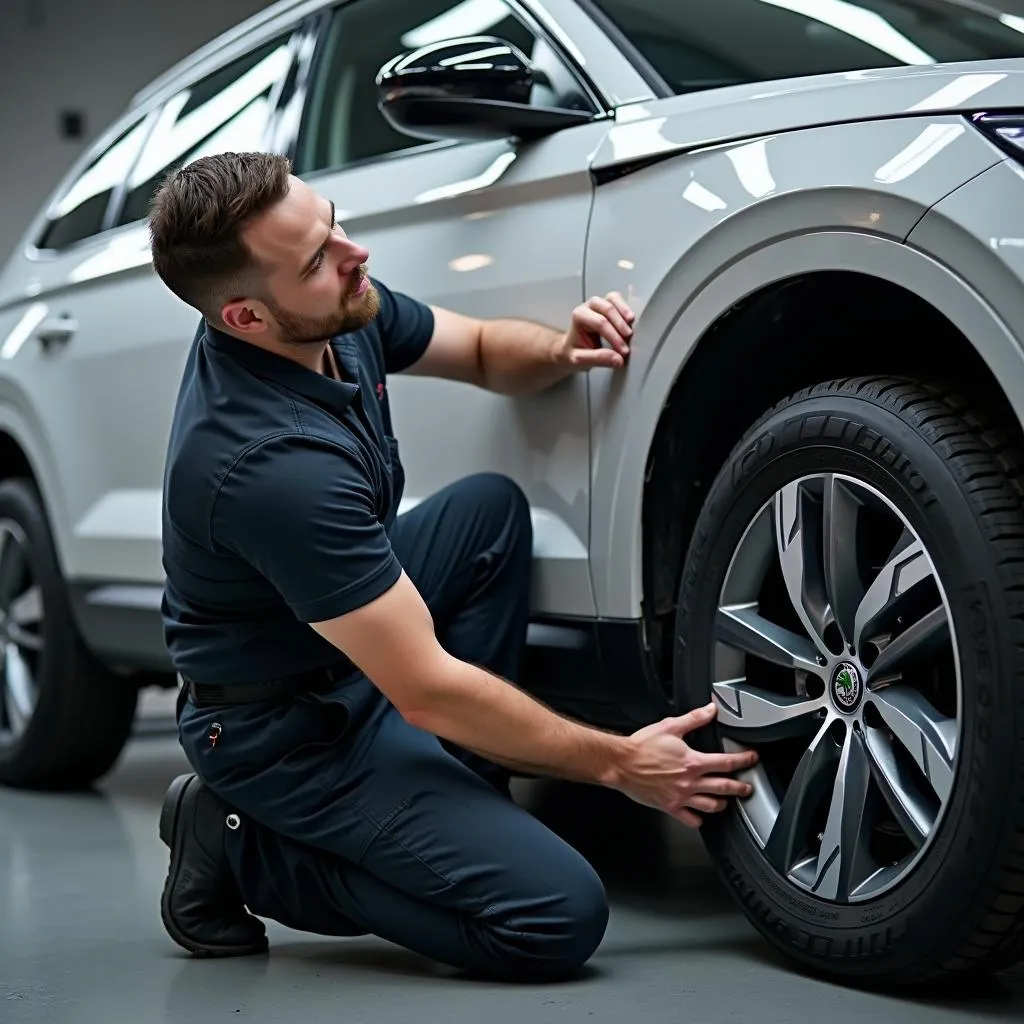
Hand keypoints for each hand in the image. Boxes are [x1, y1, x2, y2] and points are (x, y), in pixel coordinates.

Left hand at [557, 291, 634, 369]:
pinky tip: (630, 320)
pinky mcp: (606, 304)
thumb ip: (598, 359)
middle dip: (620, 324)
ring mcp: (598, 303)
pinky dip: (624, 307)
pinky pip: (617, 299)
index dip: (614, 337)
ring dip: (624, 311)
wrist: (572, 347)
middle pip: (607, 308)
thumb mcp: (580, 360)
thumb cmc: (575, 351)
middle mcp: (587, 306)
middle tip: (628, 339)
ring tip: (631, 325)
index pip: (600, 323)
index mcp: (579, 316)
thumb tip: (618, 360)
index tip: (623, 351)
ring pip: (612, 298)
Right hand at [613, 702, 757, 828]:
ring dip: (722, 804)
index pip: (726, 763)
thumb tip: (711, 710)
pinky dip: (698, 819)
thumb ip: (693, 719)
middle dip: (740, 788)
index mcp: (692, 762)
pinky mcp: (670, 806)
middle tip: (747, 788)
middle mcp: (690, 781)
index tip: (751, 759)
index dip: (744, 760)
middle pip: (724, 787)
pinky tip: (700, 816)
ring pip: (711, 806)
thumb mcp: (670, 727)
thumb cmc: (641, 747)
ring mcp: (681, 796)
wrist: (621, 763)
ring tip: (726, 801)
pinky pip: (690, 819)